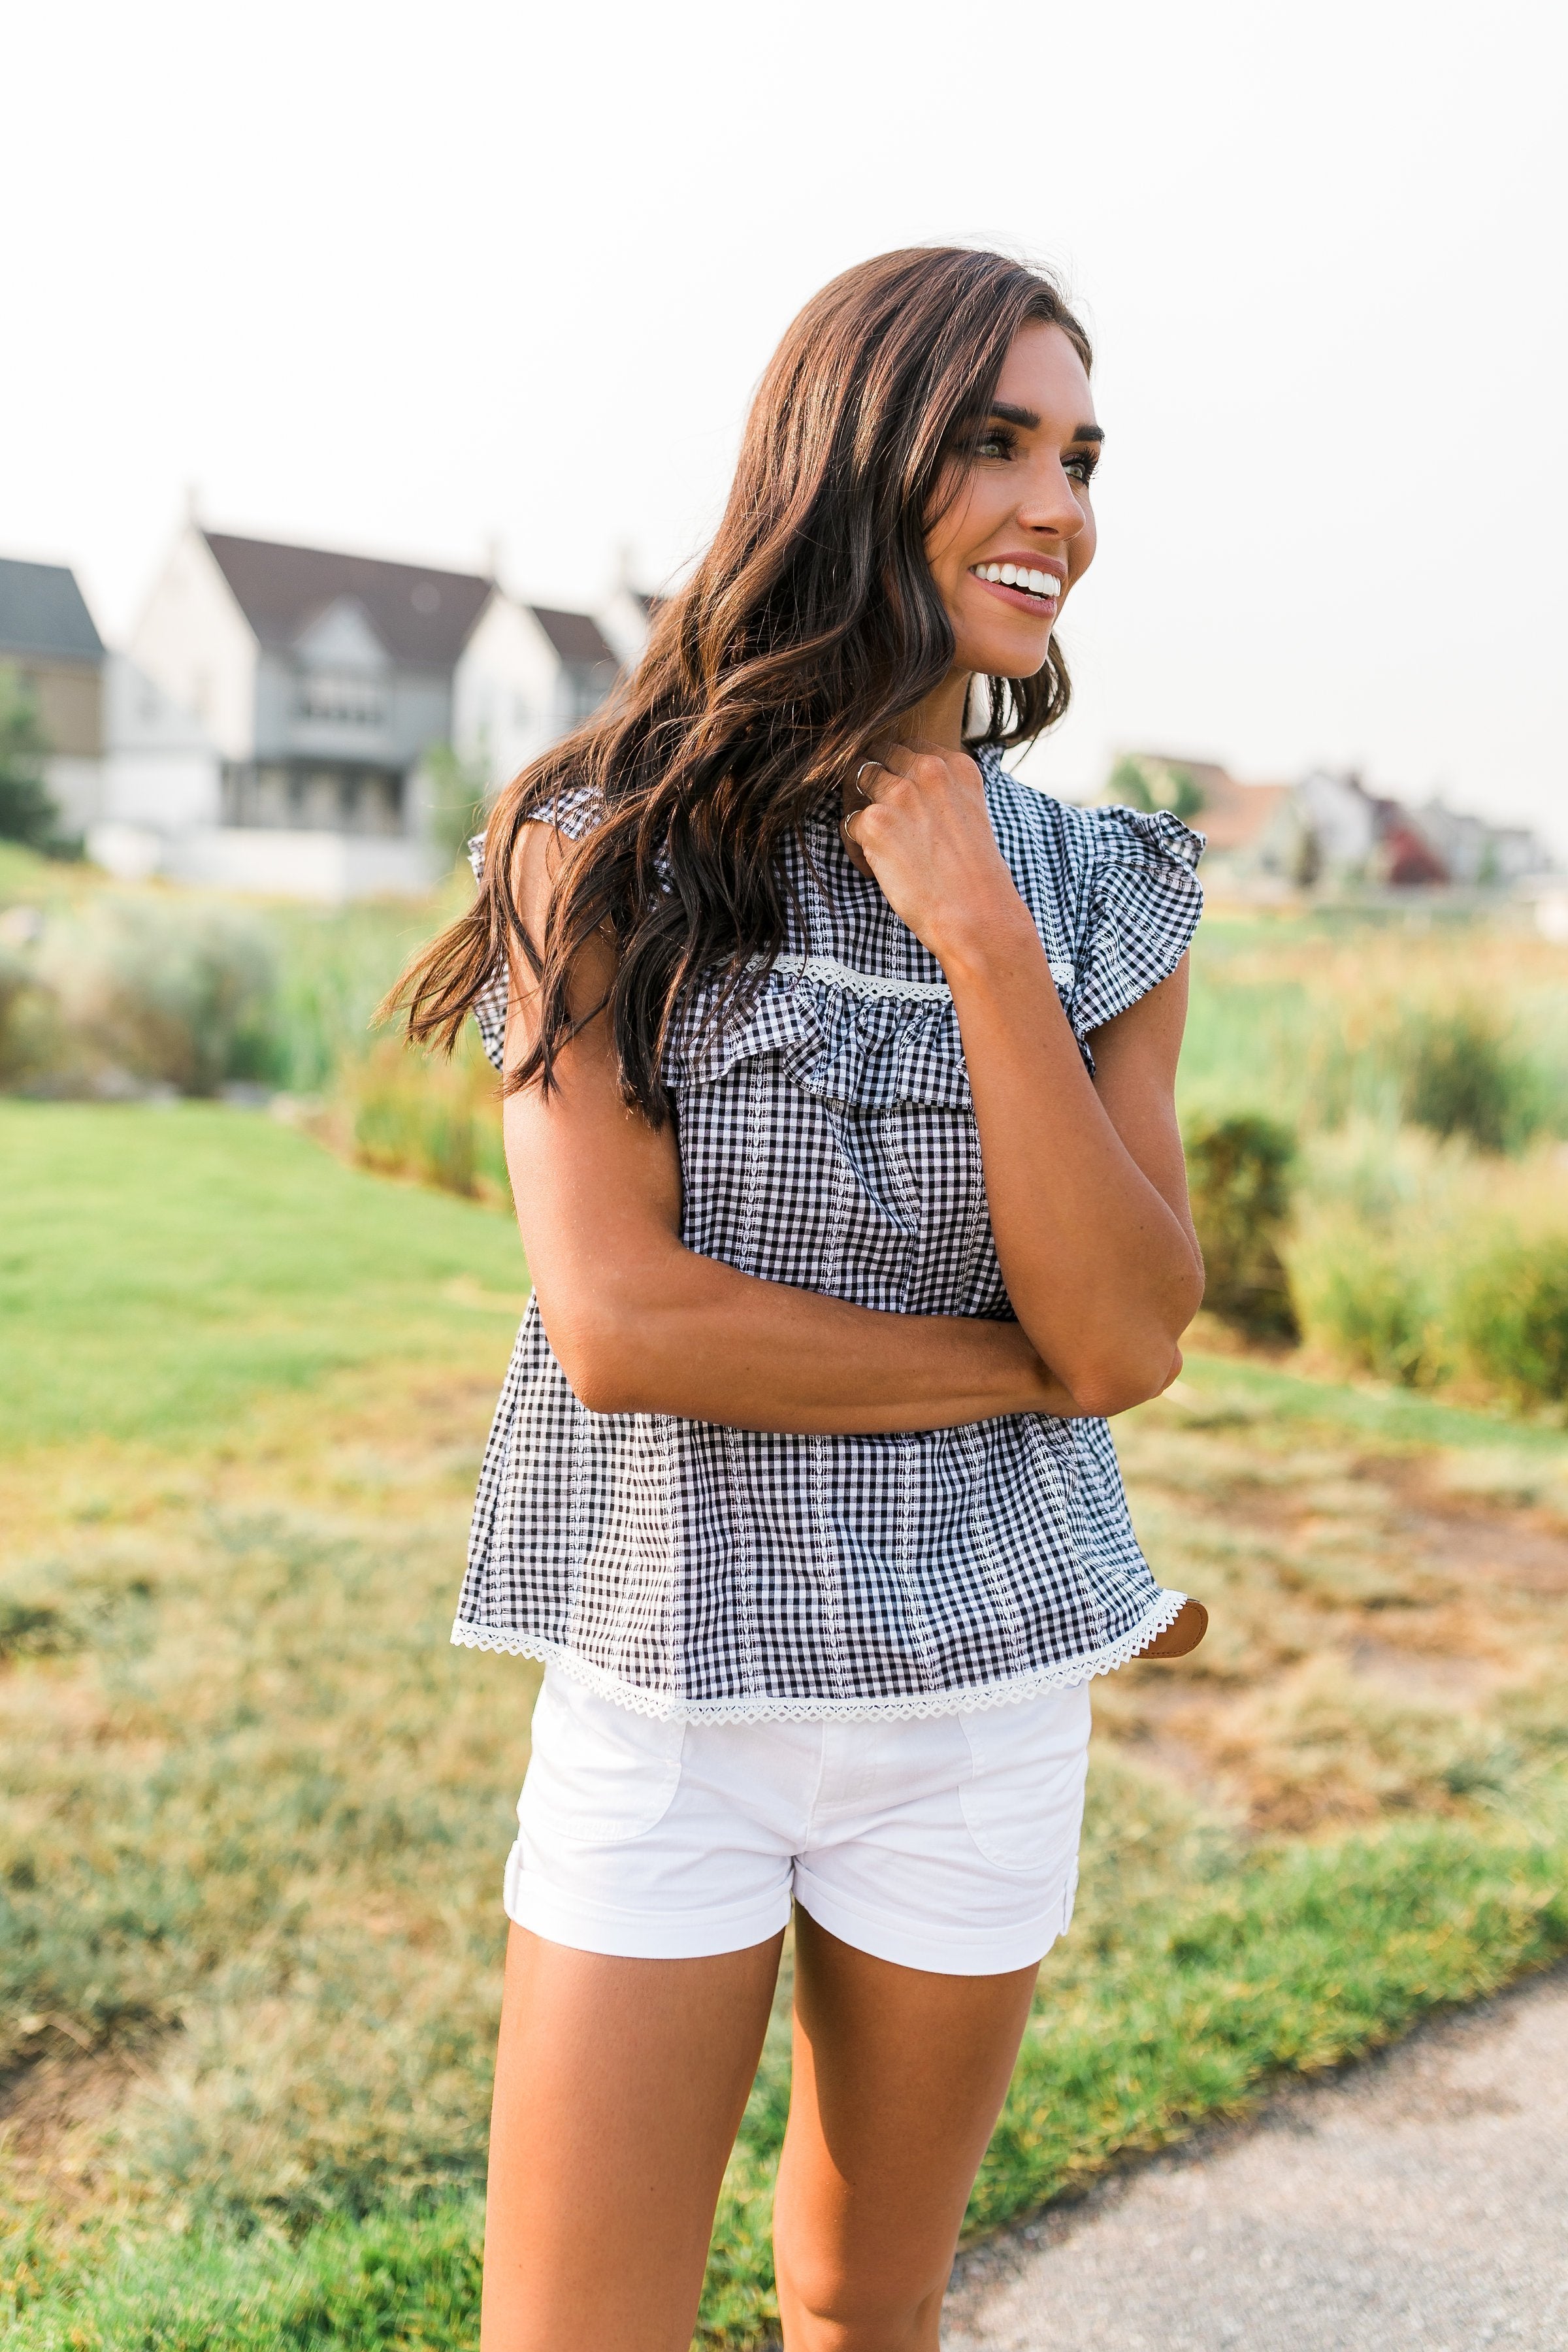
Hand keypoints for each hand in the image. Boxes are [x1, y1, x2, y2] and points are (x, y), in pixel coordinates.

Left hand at [840, 743, 1029, 971]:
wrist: (977, 914)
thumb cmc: (974, 875)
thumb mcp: (968, 812)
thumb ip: (938, 789)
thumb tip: (900, 782)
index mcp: (956, 764)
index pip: (907, 745)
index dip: (893, 768)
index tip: (893, 794)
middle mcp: (929, 769)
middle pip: (877, 756)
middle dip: (870, 783)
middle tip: (877, 818)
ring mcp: (900, 793)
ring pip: (857, 782)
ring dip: (860, 810)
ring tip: (875, 846)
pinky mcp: (875, 822)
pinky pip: (848, 824)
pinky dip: (856, 848)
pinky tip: (875, 870)